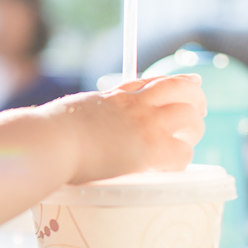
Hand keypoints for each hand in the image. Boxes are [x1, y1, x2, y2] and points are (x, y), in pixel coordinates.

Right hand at [40, 74, 205, 184]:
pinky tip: (173, 166)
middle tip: (200, 110)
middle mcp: (133, 105)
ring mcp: (144, 124)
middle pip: (179, 89)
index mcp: (113, 96)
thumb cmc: (47, 133)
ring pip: (189, 116)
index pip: (150, 82)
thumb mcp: (67, 114)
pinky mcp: (149, 149)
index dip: (173, 81)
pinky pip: (182, 152)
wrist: (50, 141)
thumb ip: (78, 118)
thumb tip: (63, 127)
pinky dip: (182, 159)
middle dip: (195, 98)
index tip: (190, 81)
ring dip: (194, 128)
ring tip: (190, 139)